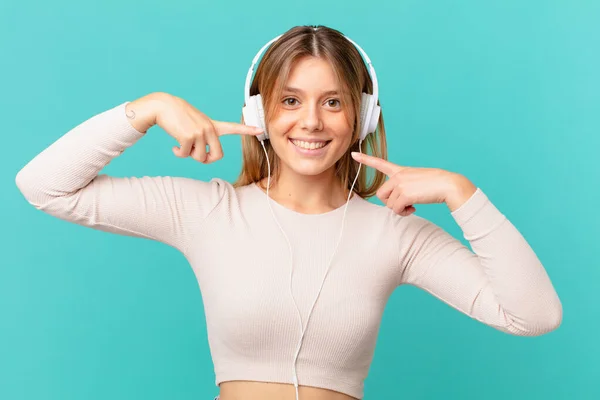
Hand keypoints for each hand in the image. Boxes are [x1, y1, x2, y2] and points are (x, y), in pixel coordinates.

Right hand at [131, 92, 263, 163]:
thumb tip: (203, 157)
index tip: (260, 129)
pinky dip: (179, 153)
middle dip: (206, 160)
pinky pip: (186, 155)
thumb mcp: (195, 125)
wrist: (163, 106)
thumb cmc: (178, 117)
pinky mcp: (189, 137)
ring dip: (189, 156)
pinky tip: (174, 145)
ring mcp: (200, 132)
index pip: (233, 127)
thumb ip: (203, 139)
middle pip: (216, 156)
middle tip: (195, 155)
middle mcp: (209, 129)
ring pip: (200, 158)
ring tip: (182, 145)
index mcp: (213, 125)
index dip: (247, 130)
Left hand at [351, 152, 470, 215]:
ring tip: (412, 205)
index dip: (366, 159)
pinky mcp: (404, 193)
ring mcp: (400, 184)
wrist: (448, 185)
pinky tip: (414, 207)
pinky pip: (396, 209)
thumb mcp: (416, 181)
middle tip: (405, 204)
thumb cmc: (435, 185)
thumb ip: (403, 187)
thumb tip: (396, 204)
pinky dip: (405, 212)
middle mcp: (398, 176)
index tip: (354, 154)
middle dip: (391, 203)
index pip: (380, 163)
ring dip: (399, 209)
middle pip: (381, 195)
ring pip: (389, 204)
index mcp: (401, 170)